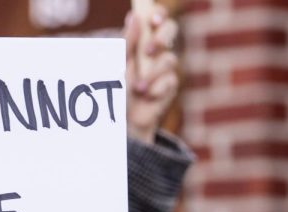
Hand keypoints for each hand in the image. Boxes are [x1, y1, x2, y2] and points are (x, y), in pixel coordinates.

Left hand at [124, 7, 180, 143]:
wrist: (122, 122)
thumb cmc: (117, 92)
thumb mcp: (118, 65)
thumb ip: (127, 42)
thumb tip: (133, 17)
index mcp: (141, 41)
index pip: (156, 18)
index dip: (159, 14)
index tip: (153, 20)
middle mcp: (155, 51)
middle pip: (171, 29)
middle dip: (162, 38)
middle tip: (148, 51)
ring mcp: (164, 67)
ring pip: (169, 59)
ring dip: (152, 74)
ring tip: (138, 89)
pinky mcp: (170, 85)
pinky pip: (170, 80)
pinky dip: (156, 89)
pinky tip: (147, 98)